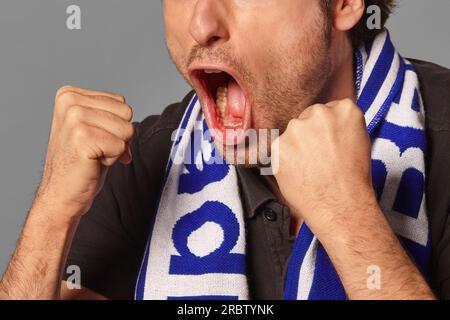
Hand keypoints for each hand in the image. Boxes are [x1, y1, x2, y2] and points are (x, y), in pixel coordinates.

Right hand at [34, 86, 133, 221]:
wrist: (61, 194)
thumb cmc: (79, 164)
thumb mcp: (93, 130)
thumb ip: (112, 118)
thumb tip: (133, 125)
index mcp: (70, 95)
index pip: (120, 102)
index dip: (116, 126)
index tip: (95, 139)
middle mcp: (71, 102)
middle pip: (126, 113)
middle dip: (118, 136)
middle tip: (95, 149)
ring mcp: (75, 119)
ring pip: (126, 129)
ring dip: (115, 148)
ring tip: (93, 155)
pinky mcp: (82, 138)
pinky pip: (121, 146)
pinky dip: (113, 159)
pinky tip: (92, 163)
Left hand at [272, 98, 374, 234]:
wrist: (340, 204)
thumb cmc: (352, 179)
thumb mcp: (359, 141)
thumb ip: (341, 126)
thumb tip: (330, 125)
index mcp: (345, 110)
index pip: (328, 110)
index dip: (326, 129)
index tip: (328, 141)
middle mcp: (319, 114)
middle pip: (307, 118)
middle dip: (310, 135)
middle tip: (319, 157)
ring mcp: (297, 128)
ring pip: (292, 134)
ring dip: (296, 147)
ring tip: (310, 167)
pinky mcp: (279, 145)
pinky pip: (279, 149)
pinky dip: (285, 160)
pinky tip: (299, 172)